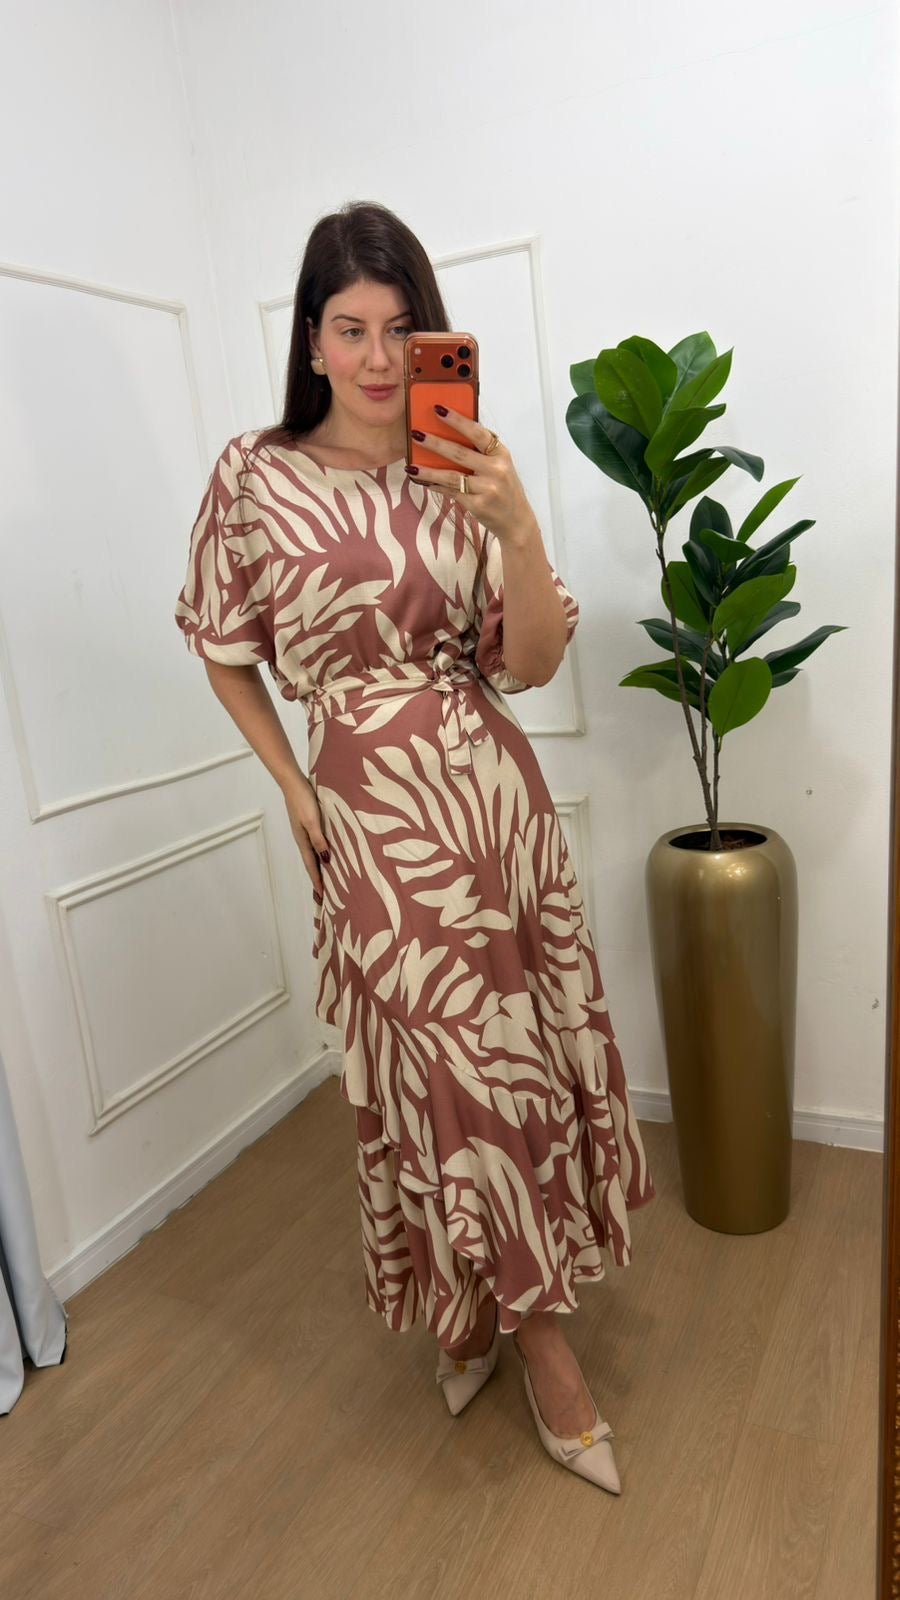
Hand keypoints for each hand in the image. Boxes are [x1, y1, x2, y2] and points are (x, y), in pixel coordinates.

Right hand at [282, 775, 329, 901]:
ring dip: (319, 867)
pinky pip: (316, 844)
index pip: (311, 866)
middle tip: (323, 896)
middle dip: (317, 880)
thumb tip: (325, 860)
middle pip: (311, 864)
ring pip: (314, 854)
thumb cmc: (303, 800)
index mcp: (303, 841)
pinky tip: (327, 853)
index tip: (322, 898)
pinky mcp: (309, 824)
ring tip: (327, 879)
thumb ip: (319, 840)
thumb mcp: (312, 821)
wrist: (293, 782)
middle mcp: (303, 839)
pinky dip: (321, 853)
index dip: (317, 882)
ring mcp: (305, 832)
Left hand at [406, 406, 537, 542]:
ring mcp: (487, 488)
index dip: (457, 420)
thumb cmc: (505, 489)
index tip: (439, 410)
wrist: (516, 521)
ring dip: (429, 470)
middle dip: (435, 443)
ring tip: (412, 465)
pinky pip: (451, 492)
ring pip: (452, 476)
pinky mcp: (477, 505)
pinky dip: (436, 485)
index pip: (477, 432)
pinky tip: (423, 481)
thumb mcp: (500, 465)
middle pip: (460, 453)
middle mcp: (496, 470)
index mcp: (501, 454)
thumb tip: (450, 434)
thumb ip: (482, 451)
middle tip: (416, 434)